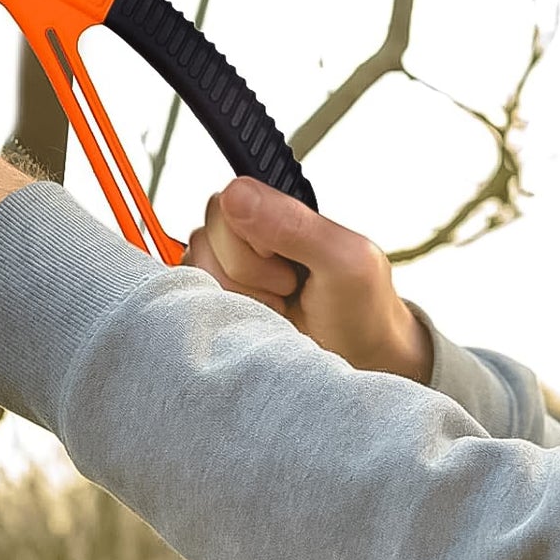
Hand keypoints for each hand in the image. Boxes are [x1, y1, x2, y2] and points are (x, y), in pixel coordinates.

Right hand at [185, 178, 433, 383]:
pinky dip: (228, 314)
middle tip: (289, 287)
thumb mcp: (344, 261)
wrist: (361, 364)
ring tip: (279, 305)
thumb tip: (237, 195)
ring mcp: (229, 267)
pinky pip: (196, 298)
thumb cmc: (363, 310)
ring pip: (198, 268)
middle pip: (208, 235)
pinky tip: (261, 319)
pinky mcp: (219, 298)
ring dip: (242, 297)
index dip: (251, 237)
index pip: (227, 200)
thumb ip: (293, 224)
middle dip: (250, 272)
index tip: (284, 260)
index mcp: (278, 208)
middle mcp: (247, 231)